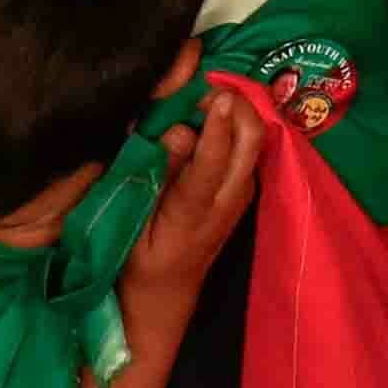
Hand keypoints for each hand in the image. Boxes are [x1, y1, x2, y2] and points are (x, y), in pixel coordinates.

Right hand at [118, 88, 270, 318]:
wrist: (165, 296)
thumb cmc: (137, 261)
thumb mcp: (133, 226)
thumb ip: (155, 179)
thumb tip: (176, 134)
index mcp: (194, 213)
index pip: (214, 162)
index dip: (216, 126)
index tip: (211, 95)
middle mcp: (228, 201)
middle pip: (252, 140)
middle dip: (236, 105)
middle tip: (201, 92)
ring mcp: (241, 195)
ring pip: (255, 140)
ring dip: (237, 112)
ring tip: (201, 101)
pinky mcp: (243, 191)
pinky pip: (248, 148)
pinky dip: (236, 125)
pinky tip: (208, 119)